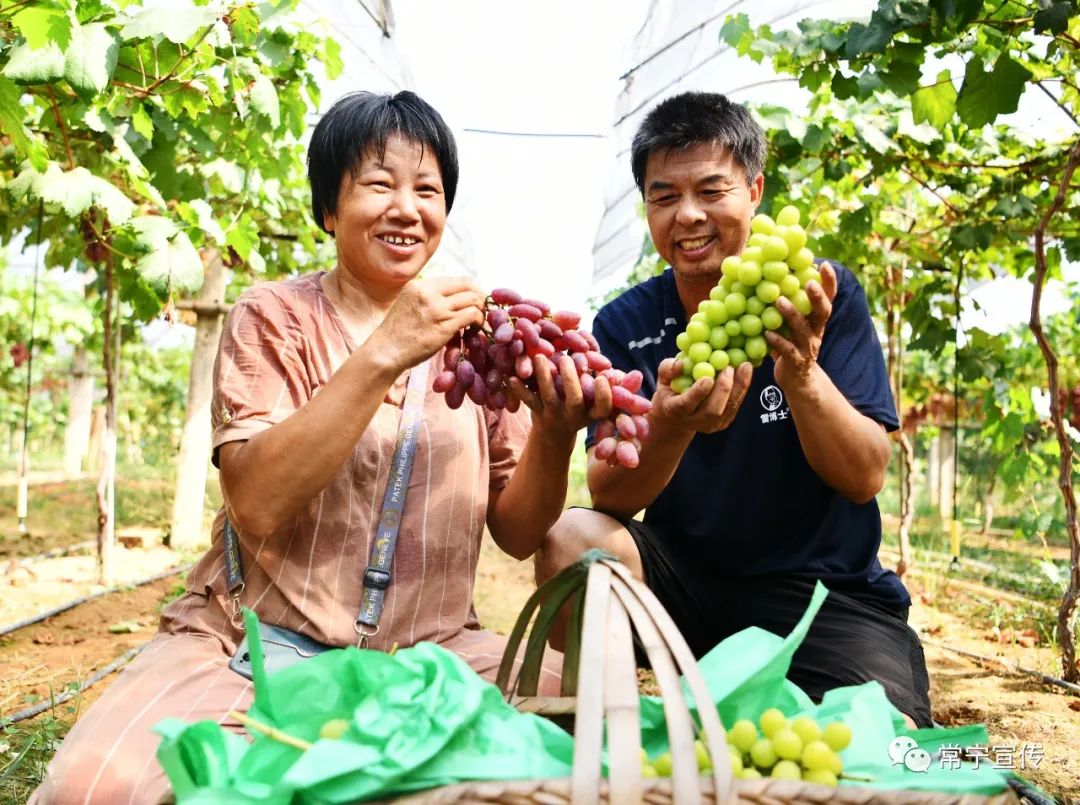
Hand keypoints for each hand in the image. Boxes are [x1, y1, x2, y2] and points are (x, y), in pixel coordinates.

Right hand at [370, 277, 485, 372]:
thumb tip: (452, 295)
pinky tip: (471, 331)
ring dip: (479, 311)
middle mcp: (429, 293)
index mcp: (420, 285)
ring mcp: (437, 309)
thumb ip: (428, 296)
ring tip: (474, 323)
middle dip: (479, 298)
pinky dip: (477, 322)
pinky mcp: (444, 326)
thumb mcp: (408, 303)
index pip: (457, 280)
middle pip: (468, 286)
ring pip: (473, 300)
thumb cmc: (397, 333)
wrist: (385, 352)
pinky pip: (472, 315)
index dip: (471, 289)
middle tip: (479, 311)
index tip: (473, 301)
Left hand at [506, 354, 613, 441]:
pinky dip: (519, 389)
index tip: (602, 377)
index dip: (603, 394)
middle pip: (575, 399)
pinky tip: (511, 377)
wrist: (555, 434)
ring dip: (544, 376)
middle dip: (570, 379)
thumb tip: (596, 352)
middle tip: (566, 358)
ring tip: (539, 357)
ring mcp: (555, 416)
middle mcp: (575, 416)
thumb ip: (595, 379)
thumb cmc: (579, 407)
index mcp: (592, 412)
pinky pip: (528, 401)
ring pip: (549, 396)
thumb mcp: (591, 399)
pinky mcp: (537, 414)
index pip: (603, 406)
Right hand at [650, 357, 752, 434]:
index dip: (697, 393)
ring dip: (739, 386)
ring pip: (728, 408)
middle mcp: (694, 421)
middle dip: (723, 389)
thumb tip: (679, 363)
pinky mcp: (724, 422)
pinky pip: (736, 405)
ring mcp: (711, 425)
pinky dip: (742, 388)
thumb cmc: (670, 392)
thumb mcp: (663, 380)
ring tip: (745, 366)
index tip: (707, 378)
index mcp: (675, 410)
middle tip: (729, 367)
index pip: (686, 404)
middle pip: (713, 410)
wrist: (678, 416)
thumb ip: (667, 369)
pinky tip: (745, 371)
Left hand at [765, 262, 837, 390]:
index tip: (824, 264)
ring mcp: (808, 347)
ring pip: (803, 329)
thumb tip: (773, 275)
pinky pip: (787, 350)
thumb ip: (790, 304)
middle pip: (823, 312)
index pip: (829, 298)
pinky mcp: (796, 361)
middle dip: (818, 296)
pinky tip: (767, 333)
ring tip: (779, 301)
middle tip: (809, 282)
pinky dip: (777, 341)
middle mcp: (816, 331)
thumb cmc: (792, 343)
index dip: (829, 282)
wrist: (797, 379)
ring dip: (791, 314)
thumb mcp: (795, 323)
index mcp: (817, 320)